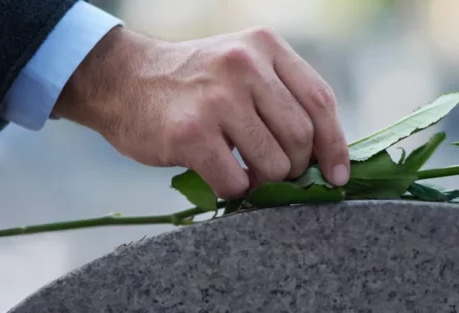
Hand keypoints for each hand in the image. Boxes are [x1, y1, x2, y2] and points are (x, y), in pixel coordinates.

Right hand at [52, 26, 349, 198]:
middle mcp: (245, 65)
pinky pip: (236, 182)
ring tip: (245, 174)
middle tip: (275, 174)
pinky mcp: (192, 133)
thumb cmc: (191, 85)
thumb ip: (280, 96)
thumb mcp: (241, 66)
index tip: (337, 175)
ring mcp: (218, 98)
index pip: (320, 101)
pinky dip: (235, 192)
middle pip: (301, 137)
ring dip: (264, 182)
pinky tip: (222, 179)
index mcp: (266, 46)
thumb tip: (326, 155)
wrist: (121, 79)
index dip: (335, 145)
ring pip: (274, 164)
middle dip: (295, 168)